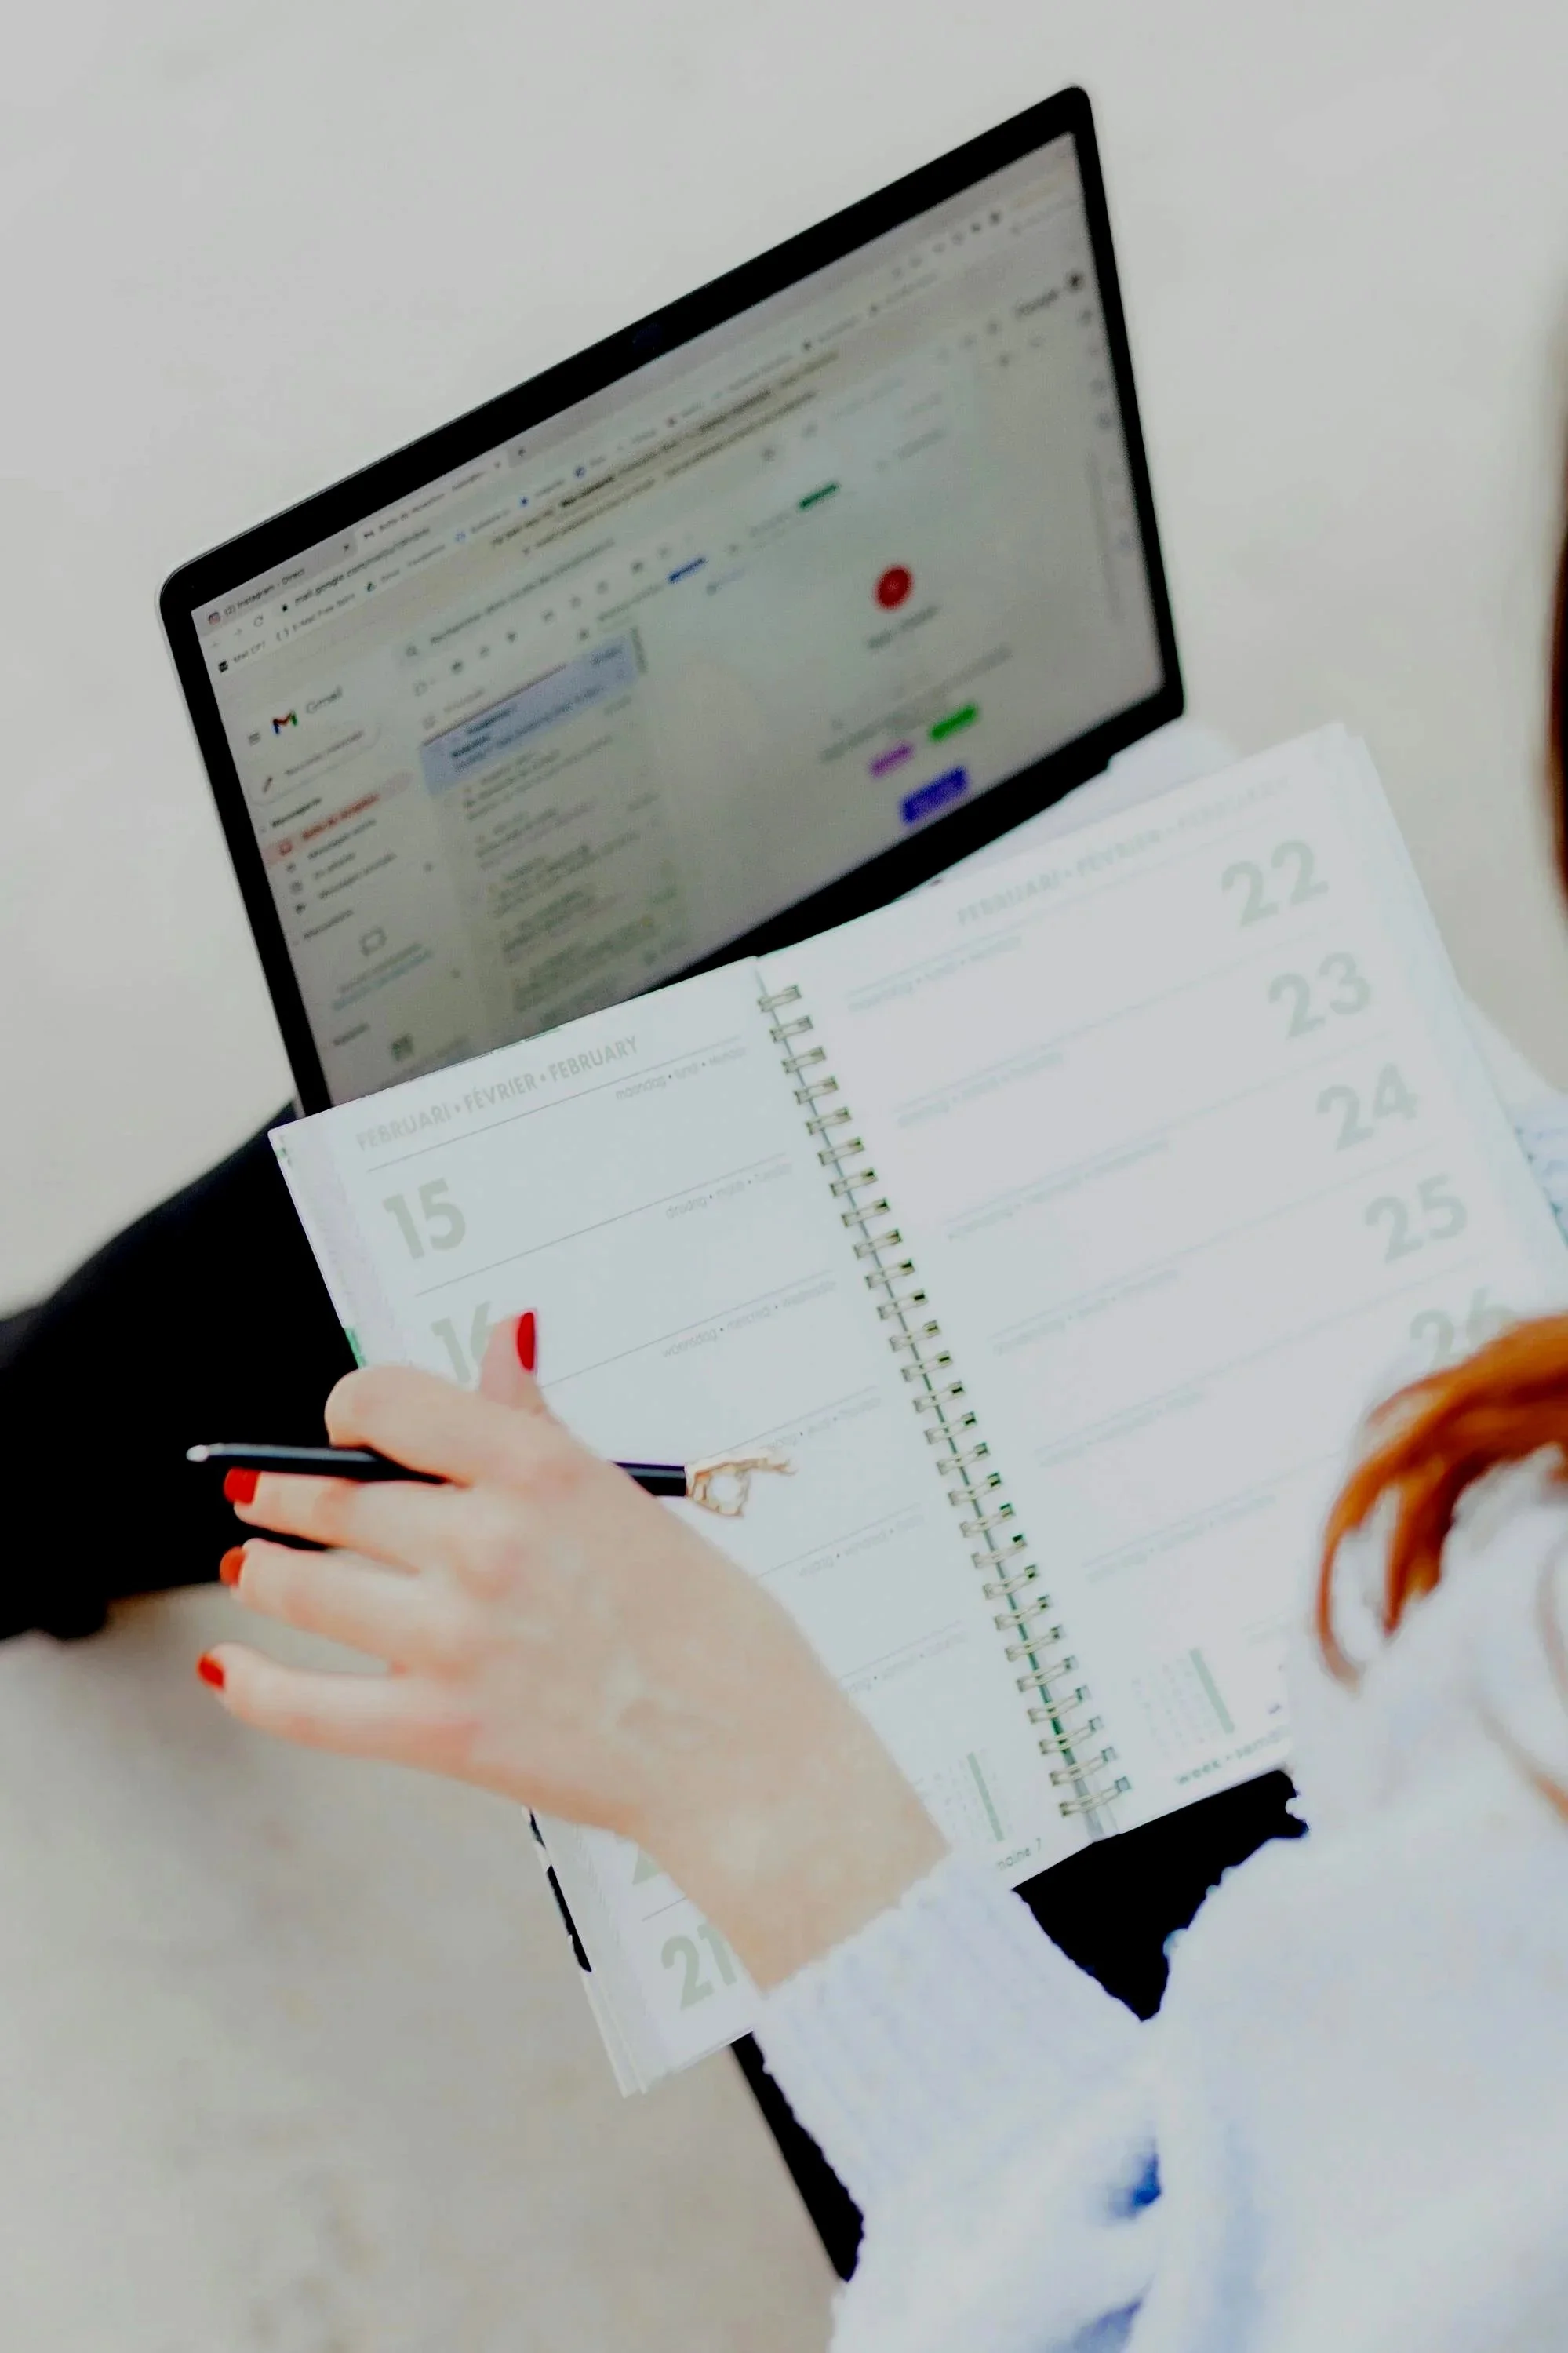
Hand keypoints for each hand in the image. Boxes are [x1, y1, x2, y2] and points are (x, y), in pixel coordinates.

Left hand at [202, 1318, 944, 1985]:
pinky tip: (227, 1669)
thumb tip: (502, 1334)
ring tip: (250, 1571)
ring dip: (259, 1573)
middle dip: (282, 1496)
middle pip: (328, 1497)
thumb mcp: (627, 1498)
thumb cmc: (705, 1624)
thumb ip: (535, 1423)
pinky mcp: (438, 1733)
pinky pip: (304, 1705)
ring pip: (298, 1585)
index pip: (385, 1401)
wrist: (748, 1756)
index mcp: (538, 1469)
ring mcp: (453, 1640)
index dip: (346, 1411)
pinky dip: (251, 1685)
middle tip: (262, 1499)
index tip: (346, 1432)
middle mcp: (483, 1542)